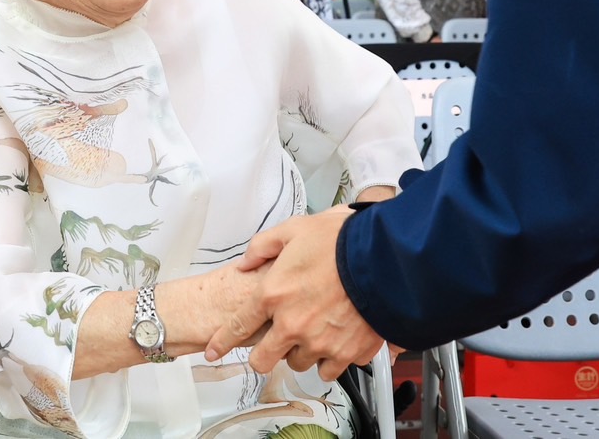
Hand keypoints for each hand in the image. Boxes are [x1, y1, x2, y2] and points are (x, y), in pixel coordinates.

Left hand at [207, 207, 383, 379]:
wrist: (383, 259)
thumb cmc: (342, 242)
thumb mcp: (293, 230)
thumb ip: (263, 247)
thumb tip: (246, 261)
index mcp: (274, 295)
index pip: (238, 327)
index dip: (222, 342)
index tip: (214, 351)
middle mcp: (293, 325)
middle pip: (264, 360)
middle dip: (264, 356)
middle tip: (272, 345)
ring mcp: (320, 343)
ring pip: (299, 363)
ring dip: (301, 351)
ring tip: (314, 331)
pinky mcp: (347, 354)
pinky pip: (331, 369)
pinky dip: (331, 359)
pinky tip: (336, 340)